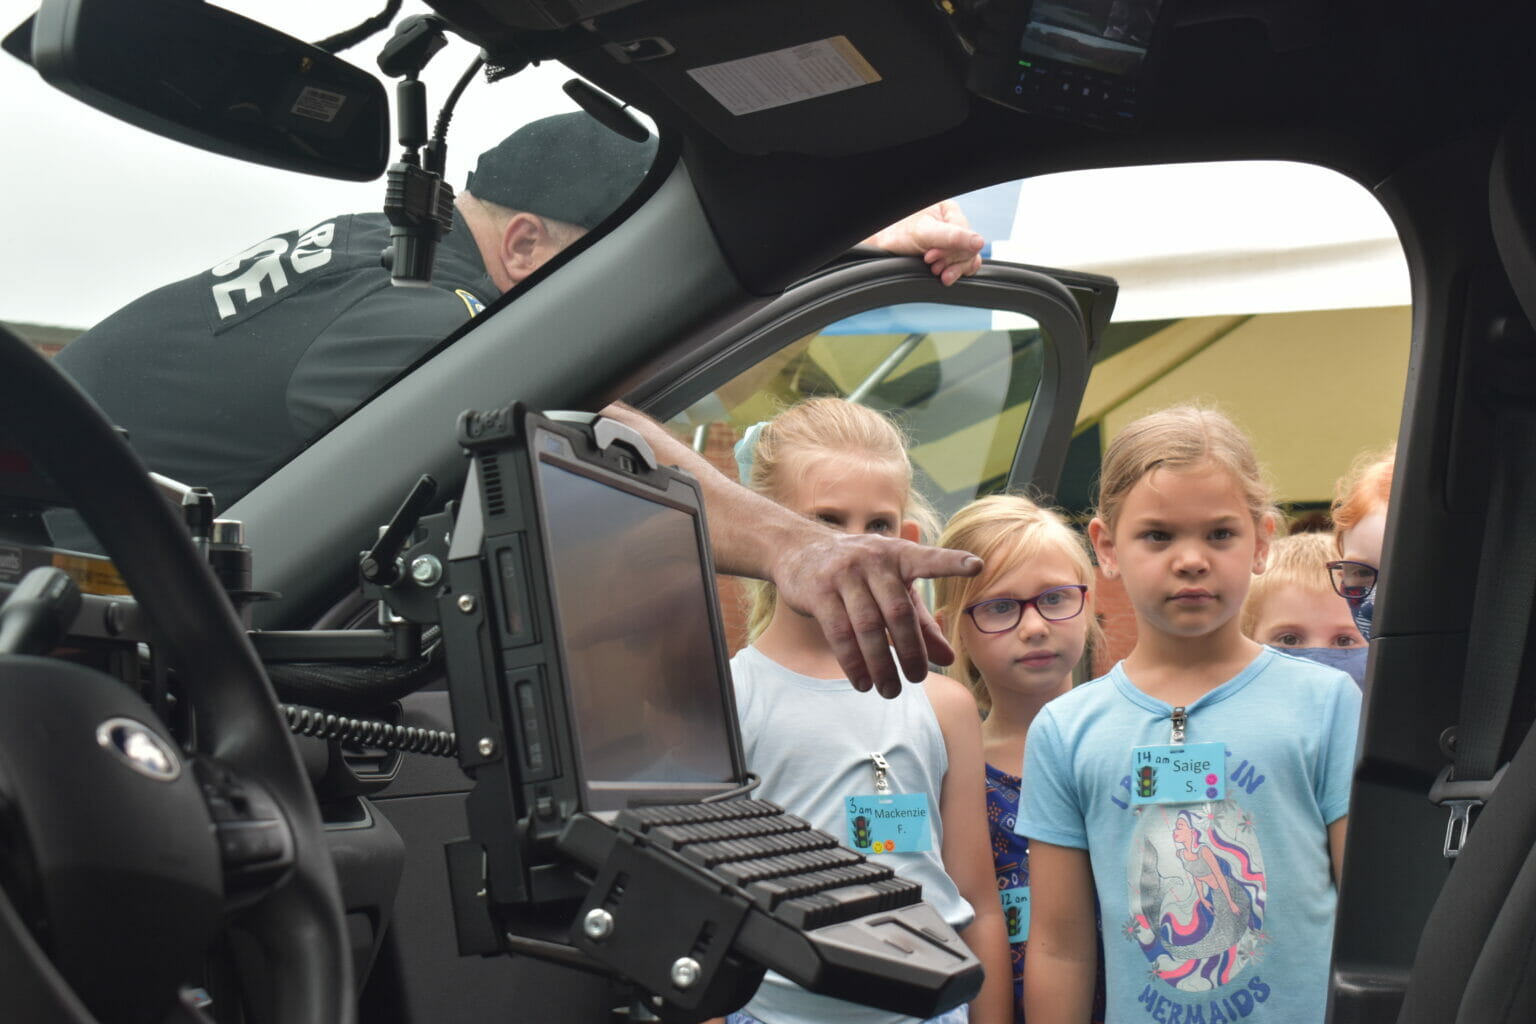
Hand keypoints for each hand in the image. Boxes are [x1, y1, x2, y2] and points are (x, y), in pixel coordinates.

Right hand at [768, 530, 981, 697]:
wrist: (800, 550)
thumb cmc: (860, 574)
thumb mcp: (893, 590)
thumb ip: (923, 623)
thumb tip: (949, 658)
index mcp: (899, 555)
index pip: (928, 559)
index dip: (951, 562)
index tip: (976, 566)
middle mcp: (873, 560)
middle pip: (898, 611)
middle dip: (911, 650)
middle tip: (917, 679)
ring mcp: (844, 574)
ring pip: (868, 626)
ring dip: (881, 664)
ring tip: (890, 691)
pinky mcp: (819, 591)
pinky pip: (839, 633)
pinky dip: (853, 662)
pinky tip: (862, 683)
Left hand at [862, 199, 984, 285]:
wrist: (881, 244)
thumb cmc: (897, 232)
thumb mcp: (925, 233)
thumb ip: (953, 237)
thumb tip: (979, 243)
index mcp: (949, 211)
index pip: (968, 235)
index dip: (953, 250)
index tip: (931, 256)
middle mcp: (952, 224)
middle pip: (968, 249)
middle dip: (950, 260)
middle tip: (931, 263)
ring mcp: (950, 240)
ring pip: (966, 259)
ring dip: (952, 269)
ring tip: (935, 271)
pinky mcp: (946, 254)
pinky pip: (961, 266)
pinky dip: (953, 273)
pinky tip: (944, 276)